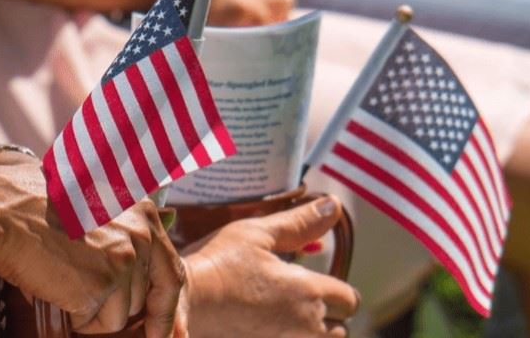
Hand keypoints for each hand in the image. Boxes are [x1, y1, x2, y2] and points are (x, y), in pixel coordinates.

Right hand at [0, 162, 186, 336]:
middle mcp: (142, 236)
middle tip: (98, 308)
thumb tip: (152, 253)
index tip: (161, 330)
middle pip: (148, 298)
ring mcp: (124, 261)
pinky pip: (95, 322)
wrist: (3, 211)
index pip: (171, 270)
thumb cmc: (36, 207)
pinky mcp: (102, 285)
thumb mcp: (95, 205)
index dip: (166, 306)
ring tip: (62, 279)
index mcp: (144, 213)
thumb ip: (126, 230)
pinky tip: (55, 286)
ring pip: (120, 316)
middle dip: (122, 311)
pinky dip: (74, 315)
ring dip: (92, 310)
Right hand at [182, 196, 358, 337]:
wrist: (180, 303)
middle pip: (339, 328)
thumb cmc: (217, 264)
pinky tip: (265, 327)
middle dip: (326, 314)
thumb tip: (334, 205)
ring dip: (311, 331)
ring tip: (283, 316)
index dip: (336, 289)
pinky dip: (287, 337)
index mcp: (308, 291)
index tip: (314, 282)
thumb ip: (299, 223)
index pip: (349, 299)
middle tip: (297, 299)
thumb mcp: (256, 233)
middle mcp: (305, 326)